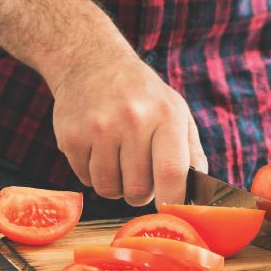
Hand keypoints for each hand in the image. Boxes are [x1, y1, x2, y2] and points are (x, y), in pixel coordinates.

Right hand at [50, 51, 208, 207]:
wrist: (92, 62)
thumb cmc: (142, 94)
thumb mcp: (176, 110)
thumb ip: (191, 152)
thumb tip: (199, 194)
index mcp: (165, 115)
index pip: (171, 172)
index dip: (171, 200)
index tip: (168, 208)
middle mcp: (132, 119)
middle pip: (137, 189)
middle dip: (140, 193)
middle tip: (139, 176)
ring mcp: (98, 128)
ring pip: (108, 189)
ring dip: (115, 185)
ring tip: (118, 161)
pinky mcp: (71, 136)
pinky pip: (85, 179)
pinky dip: (93, 174)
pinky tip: (98, 150)